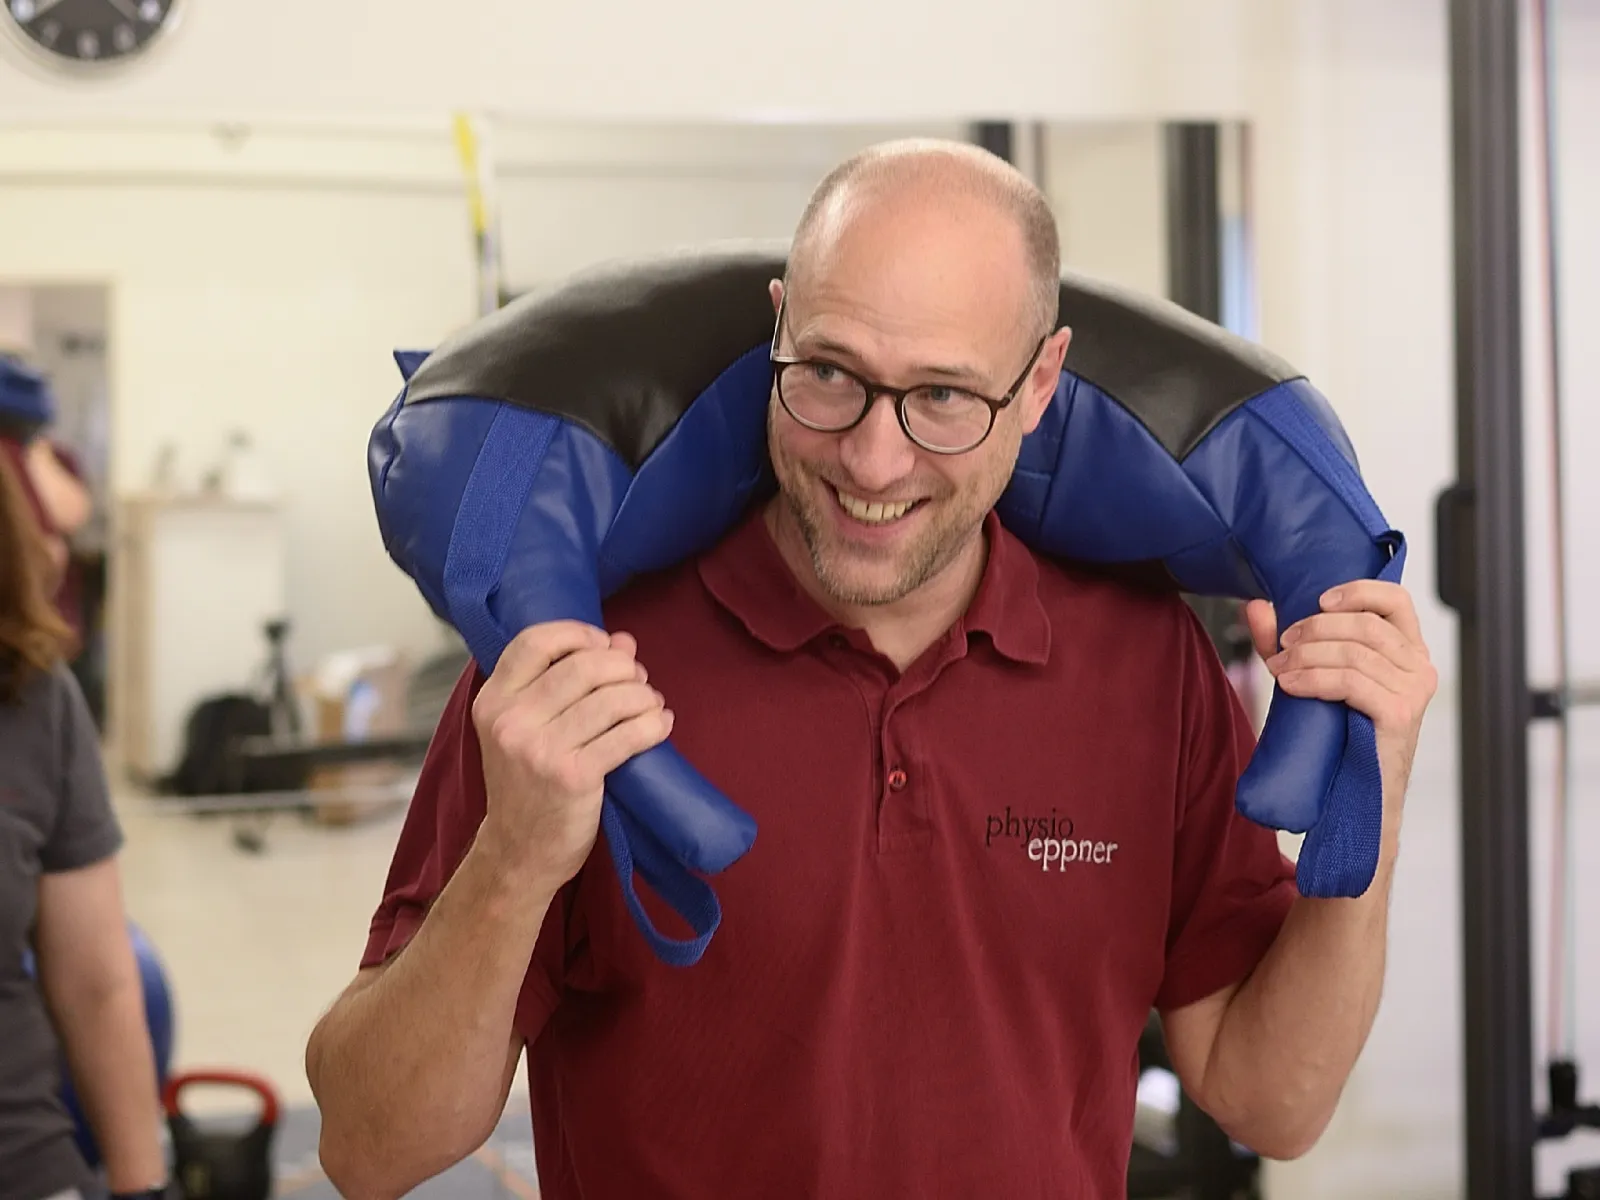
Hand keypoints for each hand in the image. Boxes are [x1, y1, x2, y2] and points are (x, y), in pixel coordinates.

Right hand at [470, 620, 673, 894]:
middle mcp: (511, 721)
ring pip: (611, 698)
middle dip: (623, 667)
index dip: (579, 634)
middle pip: (584, 665)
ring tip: (651, 704)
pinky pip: (628, 735)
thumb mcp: (528, 728)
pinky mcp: (573, 777)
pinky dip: (654, 724)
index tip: (605, 645)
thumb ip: (567, 679)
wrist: (519, 852)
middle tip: (638, 680)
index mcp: (493, 701)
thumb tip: (623, 640)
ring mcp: (540, 750)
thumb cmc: (527, 784)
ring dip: (644, 695)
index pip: (535, 641)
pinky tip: (661, 724)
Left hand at [1245, 583, 1437, 846]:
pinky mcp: (1400, 715)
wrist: (1355, 797)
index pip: (1396, 599)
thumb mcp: (1311, 678)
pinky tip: (1290, 685)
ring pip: (1355, 652)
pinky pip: (1352, 681)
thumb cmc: (1337, 735)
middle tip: (1281, 645)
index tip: (1317, 601)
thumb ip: (1286, 642)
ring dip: (1307, 655)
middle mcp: (1419, 667)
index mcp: (1407, 651)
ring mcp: (1414, 691)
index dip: (1358, 591)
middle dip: (1314, 629)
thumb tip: (1255, 605)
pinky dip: (1314, 678)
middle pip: (1366, 625)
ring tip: (1278, 669)